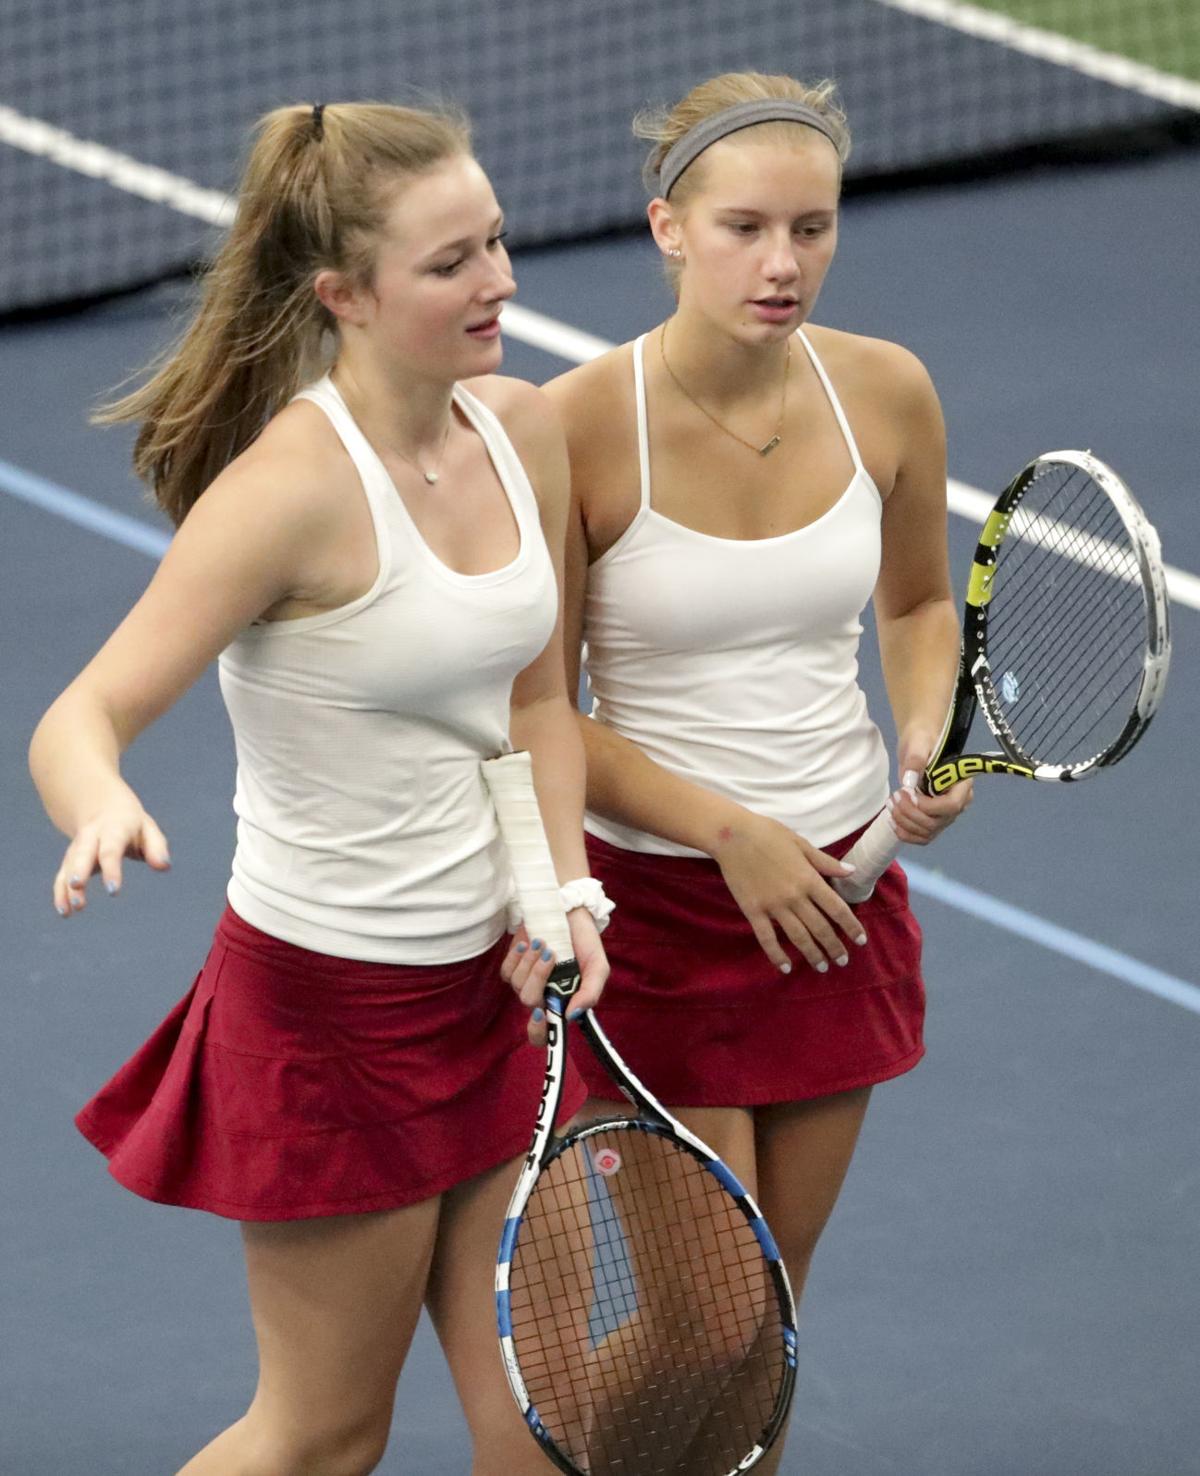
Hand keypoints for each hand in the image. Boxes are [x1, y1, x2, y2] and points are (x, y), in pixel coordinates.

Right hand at [53, 791, 170, 916]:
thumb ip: (156, 848)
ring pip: (69, 867)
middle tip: (78, 886)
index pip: (110, 849)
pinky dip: (60, 893)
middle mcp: (91, 837)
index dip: (111, 869)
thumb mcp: (148, 829)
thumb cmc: (132, 824)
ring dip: (67, 887)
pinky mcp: (70, 860)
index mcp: (113, 829)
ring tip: (71, 910)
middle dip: (79, 870)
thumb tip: (163, 867)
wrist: (101, 807)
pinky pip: (61, 876)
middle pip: (82, 854)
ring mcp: (77, 848)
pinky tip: (65, 912)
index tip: (112, 890)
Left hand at [500, 908, 608, 1046]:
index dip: (538, 1031)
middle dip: (538, 978)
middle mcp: (543, 996)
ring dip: (531, 961)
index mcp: (564, 1002)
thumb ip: (590, 993)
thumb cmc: (585, 942)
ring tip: (543, 942)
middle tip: (551, 955)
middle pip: (529, 1002)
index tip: (541, 1014)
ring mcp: (526, 981)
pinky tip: (528, 943)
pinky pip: (507, 970)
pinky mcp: (513, 964)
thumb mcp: (598, 966)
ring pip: (518, 984)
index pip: (545, 1033)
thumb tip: (572, 1015)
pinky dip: (517, 956)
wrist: (569, 911)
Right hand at [709, 808, 867, 974]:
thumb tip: (852, 872)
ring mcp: (773, 906)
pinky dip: (777, 955)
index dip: (851, 927)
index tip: (860, 940)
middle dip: (834, 947)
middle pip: (820, 928)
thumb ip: (826, 862)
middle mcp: (795, 896)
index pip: (837, 909)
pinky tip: (785, 968)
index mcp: (809, 879)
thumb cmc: (768, 833)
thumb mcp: (801, 844)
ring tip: (822, 967)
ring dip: (813, 954)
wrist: (732, 835)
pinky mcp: (753, 911)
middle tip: (842, 961)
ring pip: (798, 937)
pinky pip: (766, 938)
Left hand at [888, 734, 973, 844]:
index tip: (909, 794)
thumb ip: (916, 759)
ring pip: (928, 832)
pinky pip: (922, 837)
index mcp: (962, 784)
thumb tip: (910, 780)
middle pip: (937, 822)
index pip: (952, 805)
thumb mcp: (919, 743)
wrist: (917, 747)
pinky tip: (893, 821)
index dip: (928, 806)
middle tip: (895, 797)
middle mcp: (958, 803)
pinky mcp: (933, 821)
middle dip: (911, 813)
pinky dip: (906, 833)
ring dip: (905, 822)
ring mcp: (946, 815)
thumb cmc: (922, 741)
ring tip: (892, 803)